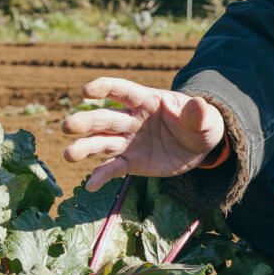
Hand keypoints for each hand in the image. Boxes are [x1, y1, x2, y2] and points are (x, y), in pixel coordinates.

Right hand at [62, 77, 224, 190]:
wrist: (199, 146)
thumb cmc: (200, 124)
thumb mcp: (205, 119)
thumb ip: (198, 113)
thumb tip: (196, 105)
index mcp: (148, 101)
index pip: (123, 92)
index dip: (104, 88)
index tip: (86, 91)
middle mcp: (133, 120)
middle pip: (106, 119)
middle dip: (86, 121)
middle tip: (68, 126)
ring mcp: (129, 141)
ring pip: (102, 142)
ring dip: (84, 147)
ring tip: (68, 155)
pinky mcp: (131, 162)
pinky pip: (113, 168)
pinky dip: (101, 176)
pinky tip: (90, 185)